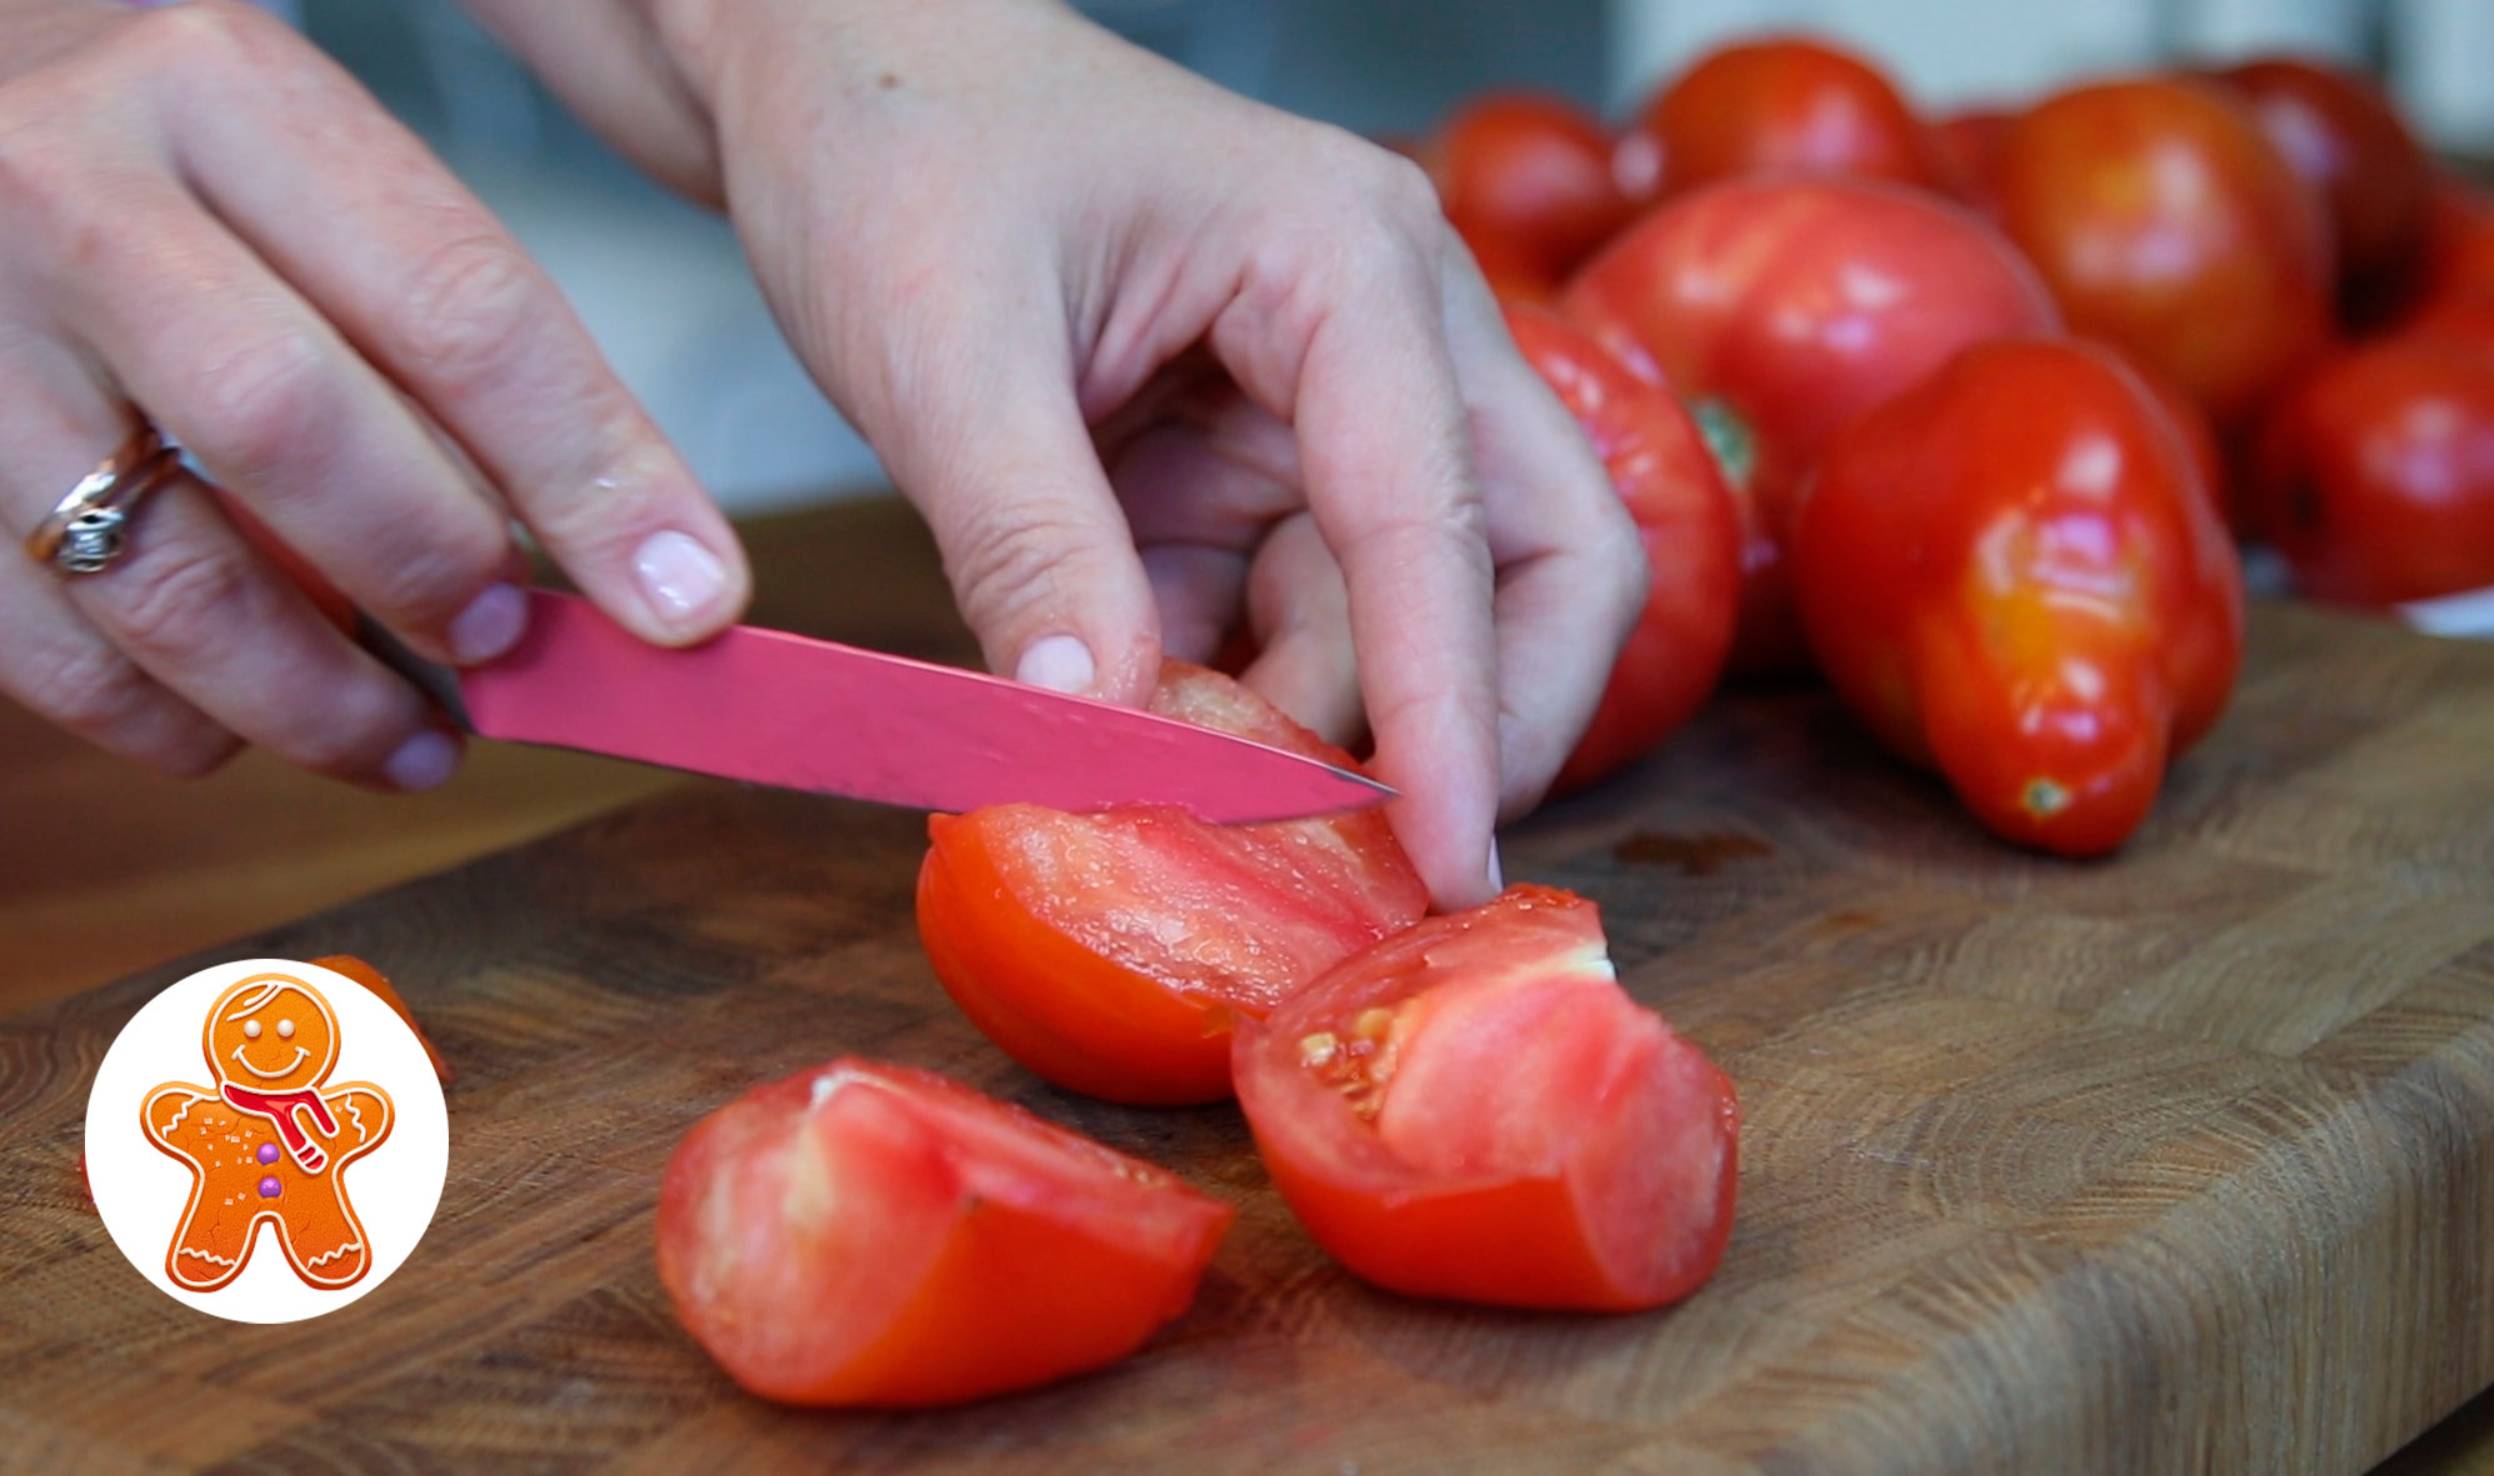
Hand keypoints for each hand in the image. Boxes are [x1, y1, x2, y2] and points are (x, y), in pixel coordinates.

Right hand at [0, 0, 745, 787]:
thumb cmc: (180, 179)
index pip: (458, 306)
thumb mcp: (325, 190)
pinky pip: (49, 650)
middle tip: (506, 647)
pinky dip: (171, 720)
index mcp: (228, 97)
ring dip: (317, 700)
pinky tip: (246, 724)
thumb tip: (643, 574)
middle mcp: (73, 196)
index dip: (593, 478)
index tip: (688, 602)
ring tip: (414, 741)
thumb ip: (461, 353)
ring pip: (160, 573)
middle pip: (291, 430)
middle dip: (432, 571)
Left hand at [658, 0, 1645, 906]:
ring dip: (1322, 725)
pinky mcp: (1264, 462)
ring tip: (1191, 795)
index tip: (1454, 862)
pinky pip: (1301, 616)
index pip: (1446, 520)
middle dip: (1489, 719)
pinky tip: (1149, 732)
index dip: (1456, 711)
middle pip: (1545, 559)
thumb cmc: (900, 140)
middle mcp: (1391, 330)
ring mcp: (1336, 402)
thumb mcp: (942, 343)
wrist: (837, 63)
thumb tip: (1091, 729)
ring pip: (1413, 614)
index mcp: (1348, 262)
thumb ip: (1029, 539)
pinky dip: (1243, 695)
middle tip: (1403, 866)